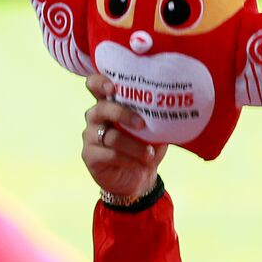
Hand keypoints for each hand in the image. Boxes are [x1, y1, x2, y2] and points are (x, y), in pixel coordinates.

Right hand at [81, 74, 166, 200]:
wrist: (139, 179)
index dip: (100, 82)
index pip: (95, 86)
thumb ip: (155, 119)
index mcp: (109, 105)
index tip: (113, 86)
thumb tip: (171, 107)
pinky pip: (110, 154)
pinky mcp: (90, 156)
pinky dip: (129, 159)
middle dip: (123, 114)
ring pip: (110, 136)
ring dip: (134, 145)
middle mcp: (96, 117)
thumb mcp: (154, 132)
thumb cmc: (145, 148)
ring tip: (150, 154)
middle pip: (102, 108)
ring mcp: (90, 137)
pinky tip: (140, 164)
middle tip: (142, 124)